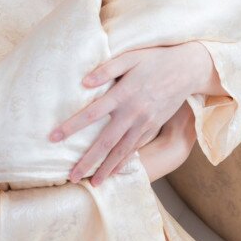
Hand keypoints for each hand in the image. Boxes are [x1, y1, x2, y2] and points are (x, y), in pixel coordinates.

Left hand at [51, 40, 219, 185]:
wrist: (187, 69)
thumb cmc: (155, 59)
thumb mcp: (131, 57)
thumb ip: (107, 68)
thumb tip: (83, 83)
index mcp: (123, 94)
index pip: (91, 114)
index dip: (71, 126)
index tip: (53, 138)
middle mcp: (133, 113)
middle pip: (106, 142)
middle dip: (87, 161)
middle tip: (71, 176)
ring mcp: (145, 123)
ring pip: (122, 151)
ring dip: (106, 168)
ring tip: (92, 183)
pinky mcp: (154, 127)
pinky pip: (136, 148)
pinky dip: (125, 161)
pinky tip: (115, 171)